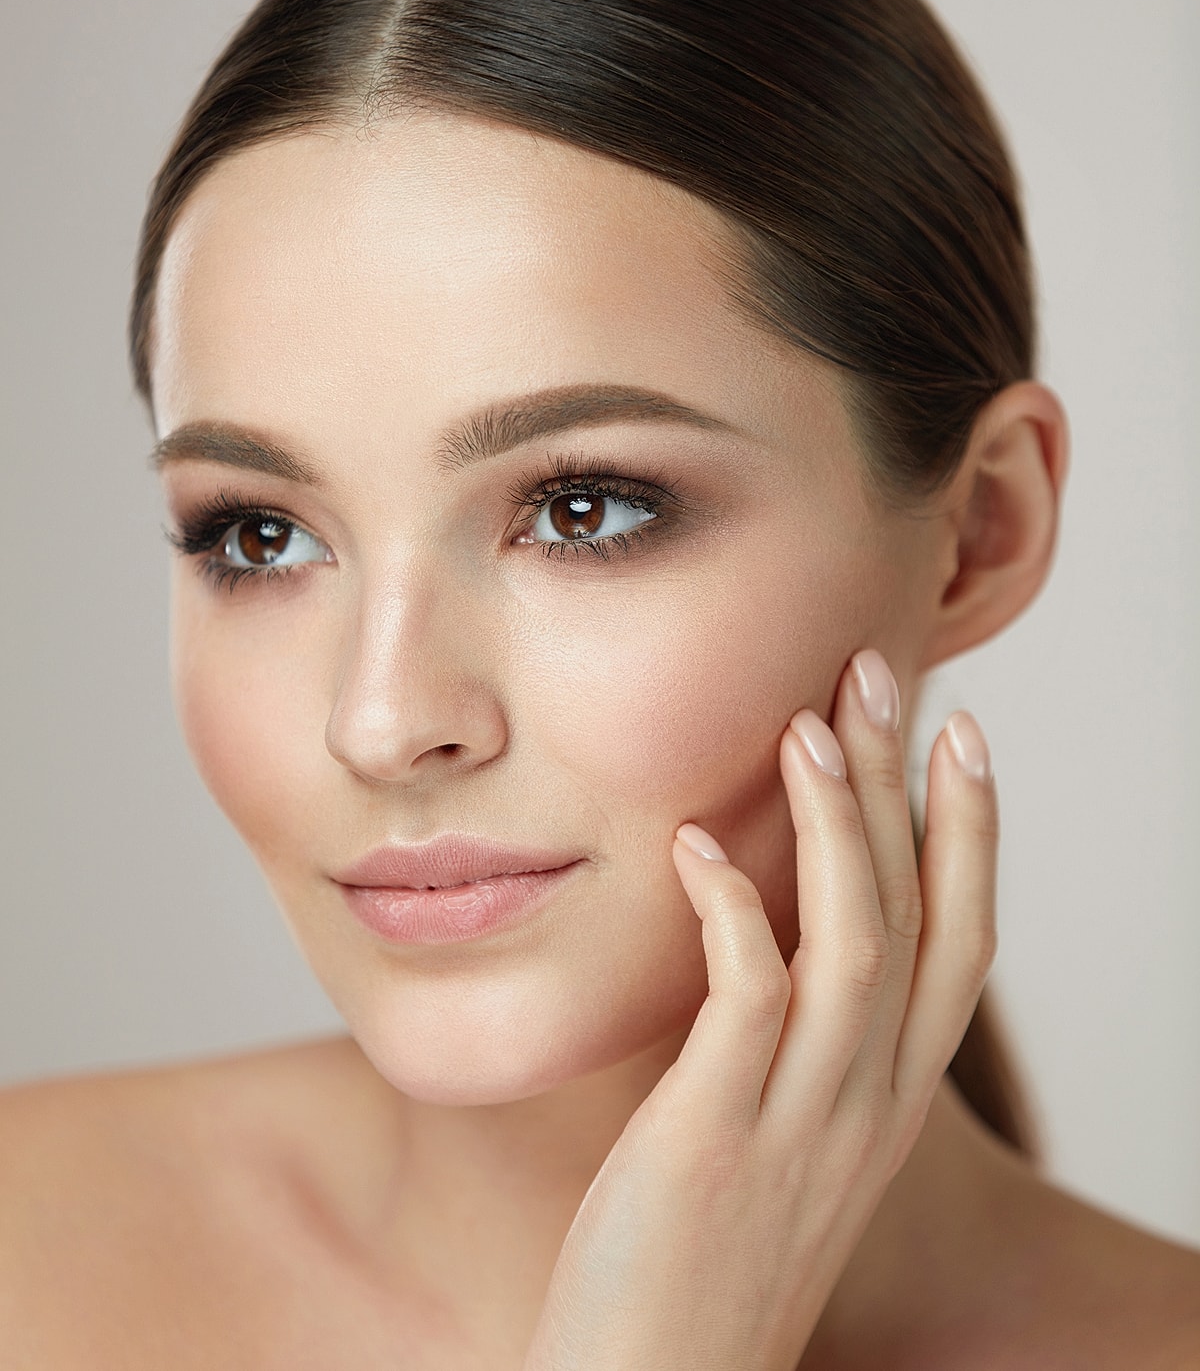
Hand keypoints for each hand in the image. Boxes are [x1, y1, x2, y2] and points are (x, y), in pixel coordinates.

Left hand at [521, 649, 997, 1370]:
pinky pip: (748, 997)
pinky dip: (735, 909)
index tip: (961, 735)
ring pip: (857, 943)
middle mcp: (868, 1104)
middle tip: (881, 676)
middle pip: (920, 916)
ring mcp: (801, 1122)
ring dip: (839, 827)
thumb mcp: (780, 1138)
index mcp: (888, 1099)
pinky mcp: (716, 1137)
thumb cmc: (700, 1253)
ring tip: (805, 728)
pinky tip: (699, 845)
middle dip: (906, 787)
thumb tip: (761, 931)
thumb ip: (790, 1044)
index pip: (962, 943)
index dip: (971, 834)